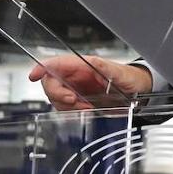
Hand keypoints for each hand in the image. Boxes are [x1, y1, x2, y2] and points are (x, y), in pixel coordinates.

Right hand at [28, 54, 152, 110]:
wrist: (138, 90)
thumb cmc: (130, 78)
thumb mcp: (120, 73)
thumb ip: (106, 68)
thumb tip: (94, 62)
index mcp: (83, 65)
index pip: (56, 63)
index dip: (42, 68)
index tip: (34, 75)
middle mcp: (76, 75)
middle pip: (50, 82)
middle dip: (58, 94)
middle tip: (74, 101)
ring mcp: (76, 88)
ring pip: (56, 97)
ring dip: (67, 105)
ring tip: (86, 106)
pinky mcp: (78, 100)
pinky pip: (64, 107)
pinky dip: (72, 111)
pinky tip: (86, 110)